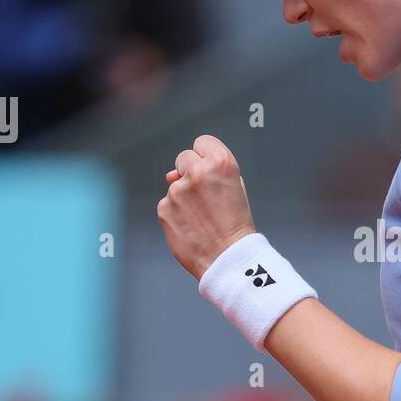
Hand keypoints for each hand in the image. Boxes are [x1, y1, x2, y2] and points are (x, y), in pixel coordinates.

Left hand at [157, 134, 255, 279]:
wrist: (228, 258)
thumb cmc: (235, 223)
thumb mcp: (235, 189)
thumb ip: (209, 172)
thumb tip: (170, 174)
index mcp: (221, 163)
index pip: (202, 142)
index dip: (205, 156)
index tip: (209, 169)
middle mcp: (197, 172)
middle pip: (184, 158)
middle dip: (190, 172)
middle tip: (205, 196)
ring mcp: (178, 190)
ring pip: (175, 184)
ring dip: (184, 196)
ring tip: (202, 217)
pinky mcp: (164, 207)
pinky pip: (167, 203)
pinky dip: (176, 213)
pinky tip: (191, 226)